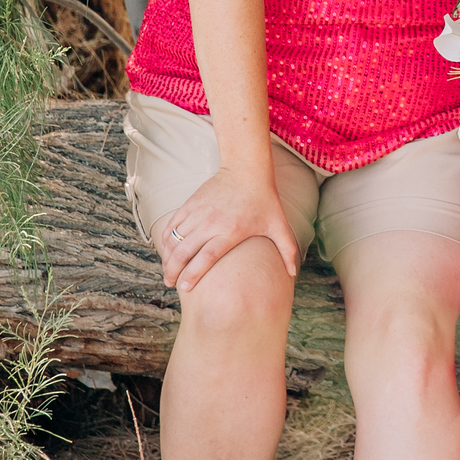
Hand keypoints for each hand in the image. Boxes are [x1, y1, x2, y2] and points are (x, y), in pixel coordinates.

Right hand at [157, 167, 299, 290]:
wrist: (247, 170)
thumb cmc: (264, 200)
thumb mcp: (278, 225)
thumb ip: (287, 250)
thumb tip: (293, 273)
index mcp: (231, 231)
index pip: (207, 256)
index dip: (193, 274)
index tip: (185, 289)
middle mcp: (211, 223)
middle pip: (184, 251)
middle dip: (173, 271)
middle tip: (170, 283)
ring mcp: (198, 213)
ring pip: (174, 240)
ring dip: (167, 258)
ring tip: (168, 271)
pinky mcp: (190, 204)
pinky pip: (171, 226)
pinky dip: (165, 240)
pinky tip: (166, 251)